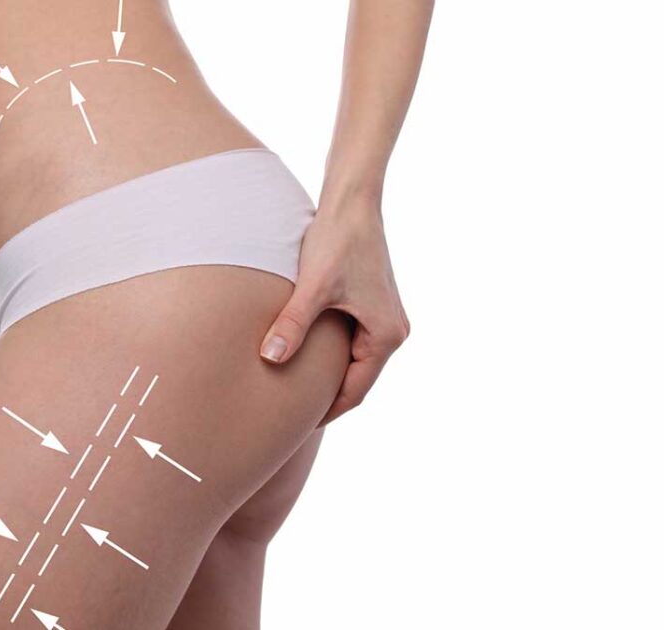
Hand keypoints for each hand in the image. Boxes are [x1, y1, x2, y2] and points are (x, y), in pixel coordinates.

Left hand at [259, 190, 409, 423]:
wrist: (352, 203)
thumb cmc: (336, 241)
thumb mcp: (313, 288)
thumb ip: (292, 325)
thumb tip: (270, 359)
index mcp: (386, 335)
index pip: (354, 392)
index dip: (325, 411)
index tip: (296, 427)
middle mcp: (393, 331)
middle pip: (356, 380)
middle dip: (326, 398)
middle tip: (290, 419)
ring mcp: (385, 318)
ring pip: (354, 362)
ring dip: (327, 375)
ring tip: (293, 394)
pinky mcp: (373, 304)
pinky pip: (353, 343)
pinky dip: (331, 355)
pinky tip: (302, 360)